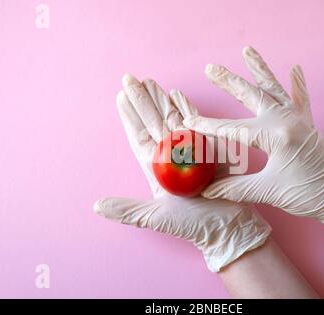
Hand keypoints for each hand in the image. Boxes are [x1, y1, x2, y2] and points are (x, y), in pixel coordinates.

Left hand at [93, 74, 269, 271]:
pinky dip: (187, 108)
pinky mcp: (210, 148)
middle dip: (141, 100)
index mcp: (157, 168)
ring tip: (149, 81)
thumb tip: (96, 206)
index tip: (119, 97)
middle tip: (128, 78)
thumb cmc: (192, 224)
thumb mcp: (155, 217)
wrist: (227, 227)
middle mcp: (172, 156)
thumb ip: (127, 210)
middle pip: (153, 122)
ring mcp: (191, 150)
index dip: (128, 117)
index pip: (138, 137)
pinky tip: (177, 94)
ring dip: (160, 99)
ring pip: (172, 118)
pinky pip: (197, 123)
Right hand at [183, 46, 323, 231]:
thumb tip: (208, 189)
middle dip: (229, 82)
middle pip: (251, 96)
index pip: (233, 128)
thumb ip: (235, 187)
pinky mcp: (306, 125)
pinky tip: (295, 68)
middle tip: (211, 68)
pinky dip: (297, 84)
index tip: (189, 121)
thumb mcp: (268, 191)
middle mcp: (286, 121)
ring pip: (274, 89)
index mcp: (275, 135)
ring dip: (259, 70)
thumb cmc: (308, 194)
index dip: (208, 126)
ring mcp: (298, 120)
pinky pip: (300, 99)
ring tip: (248, 50)